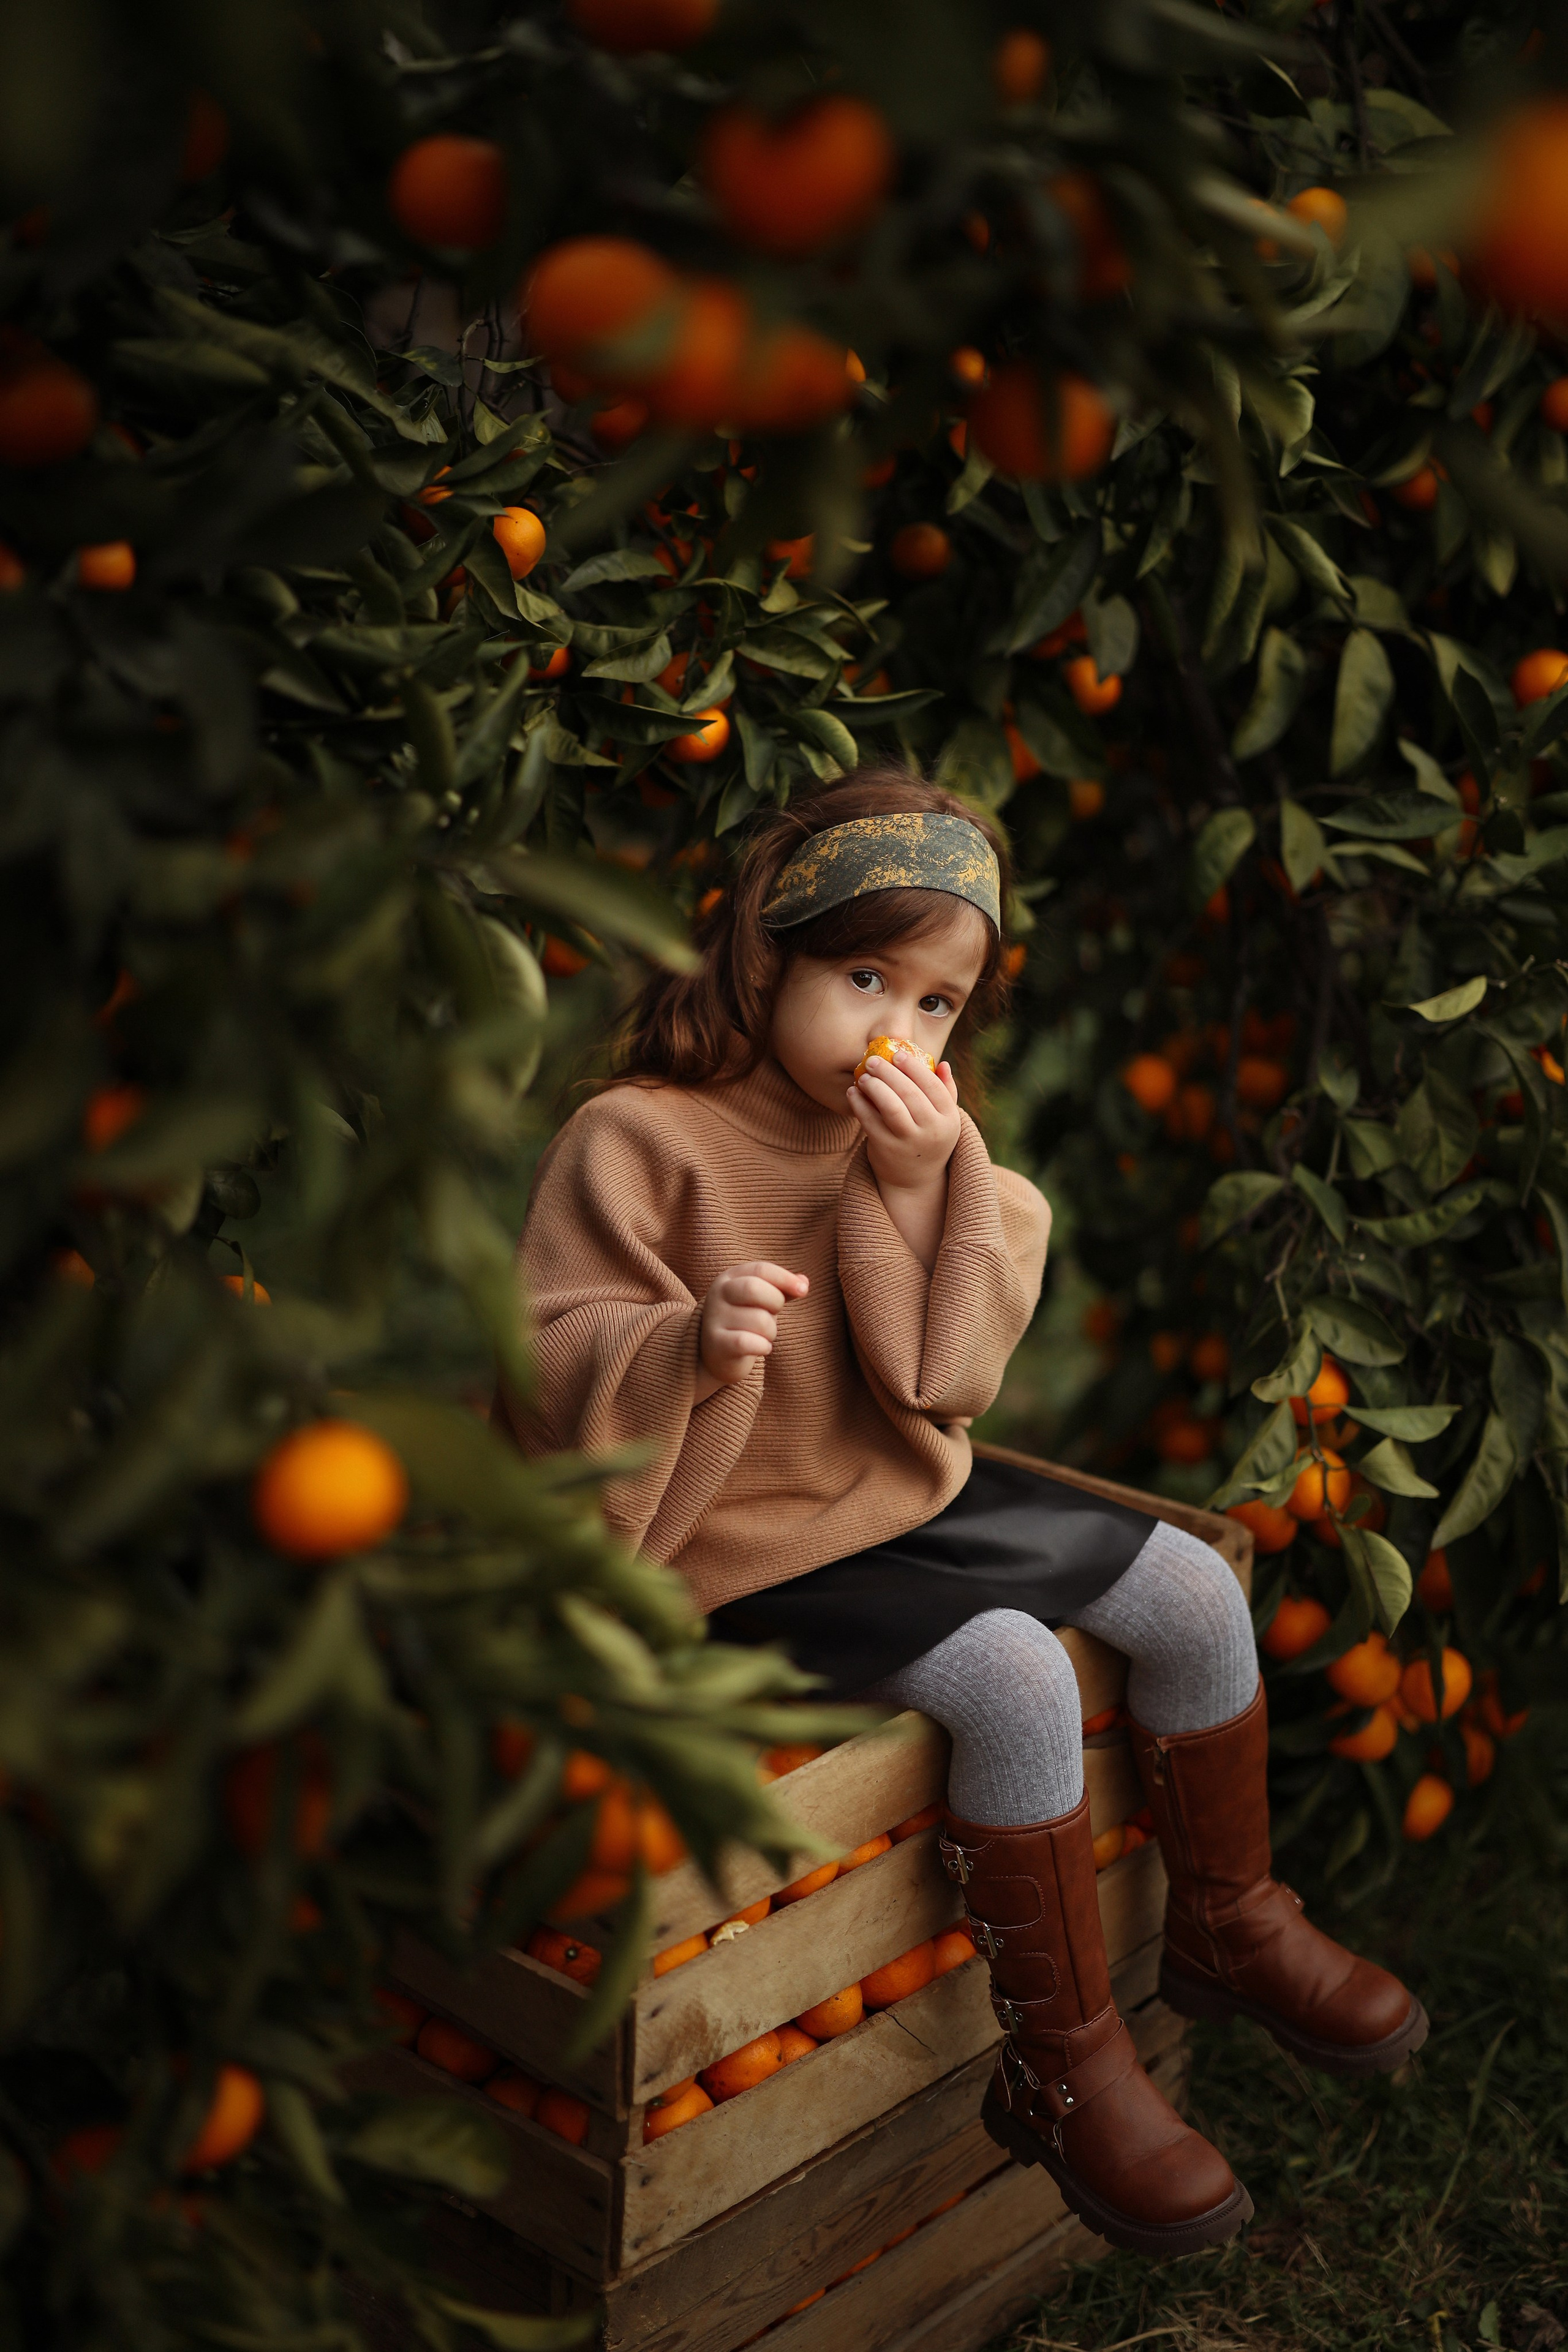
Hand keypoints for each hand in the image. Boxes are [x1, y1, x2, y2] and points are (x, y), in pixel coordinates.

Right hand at [696, 1260, 808, 1401]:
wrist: (716, 1355)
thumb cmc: (745, 1322)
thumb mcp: (761, 1301)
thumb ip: (781, 1289)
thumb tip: (804, 1282)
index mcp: (729, 1278)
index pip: (761, 1270)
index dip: (785, 1278)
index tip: (803, 1291)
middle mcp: (718, 1294)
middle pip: (755, 1289)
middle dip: (775, 1303)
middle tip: (772, 1316)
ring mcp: (714, 1318)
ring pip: (759, 1320)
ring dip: (771, 1332)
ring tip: (762, 1336)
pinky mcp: (716, 1343)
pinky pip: (748, 1342)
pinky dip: (763, 1347)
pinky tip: (760, 1348)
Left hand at [848, 1048, 961, 1196]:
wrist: (915, 1179)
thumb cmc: (928, 1138)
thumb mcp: (944, 1119)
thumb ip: (946, 1091)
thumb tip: (942, 1063)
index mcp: (948, 1118)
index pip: (933, 1086)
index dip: (914, 1068)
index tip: (897, 1054)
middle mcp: (932, 1131)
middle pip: (910, 1093)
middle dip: (888, 1073)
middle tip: (872, 1060)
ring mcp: (909, 1142)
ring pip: (891, 1107)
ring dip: (875, 1087)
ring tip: (863, 1076)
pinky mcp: (886, 1149)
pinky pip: (870, 1121)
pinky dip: (859, 1104)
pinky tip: (852, 1092)